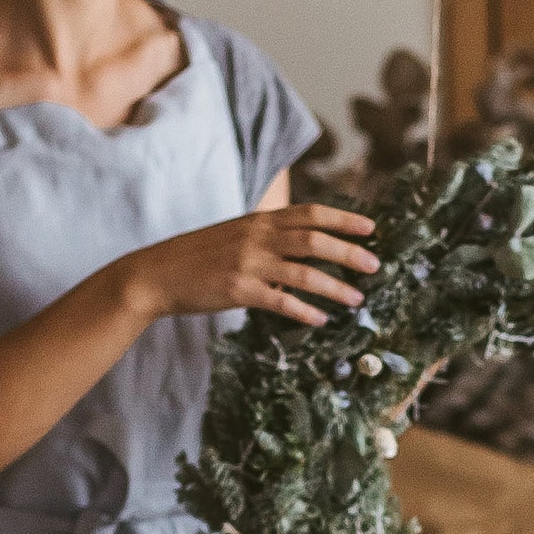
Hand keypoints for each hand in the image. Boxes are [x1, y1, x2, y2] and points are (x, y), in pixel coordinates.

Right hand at [120, 204, 379, 327]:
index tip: (371, 228)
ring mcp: (248, 264)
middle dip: (348, 251)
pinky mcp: (239, 291)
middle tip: (375, 265)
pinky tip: (320, 320)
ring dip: (334, 286)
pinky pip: (279, 301)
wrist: (158, 272)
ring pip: (303, 272)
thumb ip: (268, 236)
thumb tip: (302, 244)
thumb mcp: (237, 235)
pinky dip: (303, 311)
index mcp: (259, 221)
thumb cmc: (200, 257)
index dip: (343, 219)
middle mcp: (257, 237)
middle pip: (314, 239)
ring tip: (357, 299)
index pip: (310, 213)